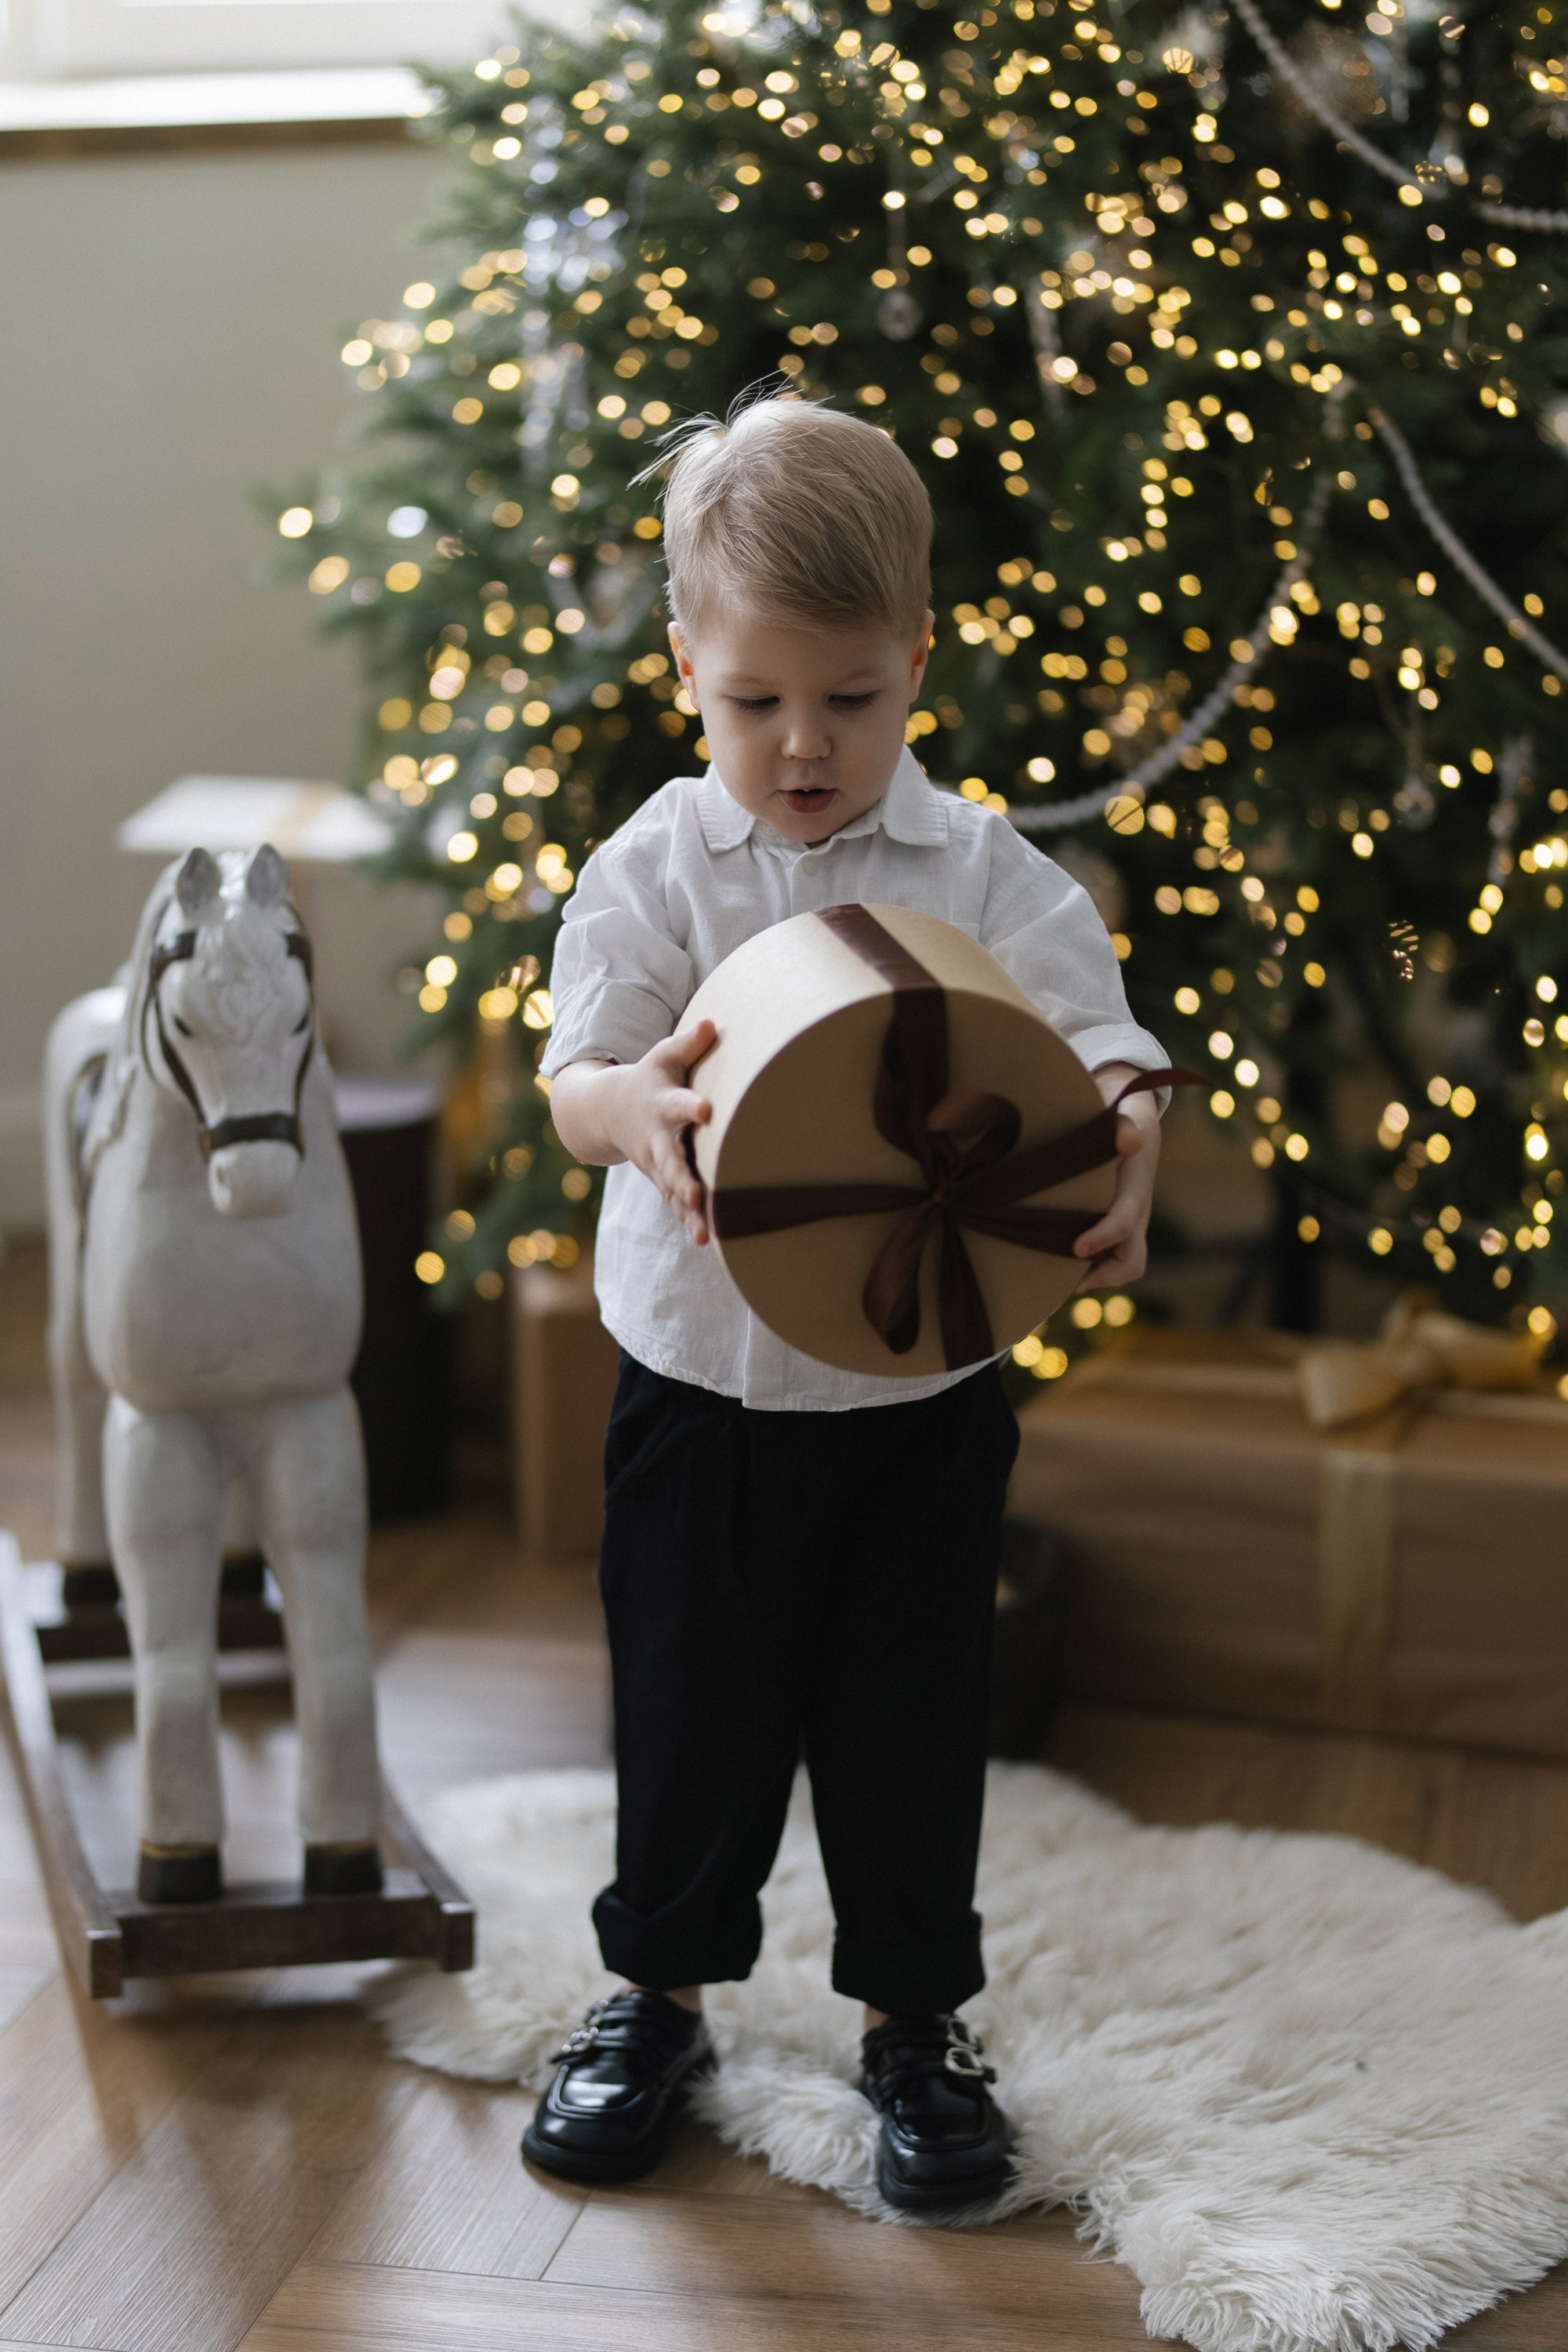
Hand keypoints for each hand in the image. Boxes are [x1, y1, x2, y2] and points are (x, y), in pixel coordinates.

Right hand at [550, 1020, 715, 1244]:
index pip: (677, 1105)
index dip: (690, 1107)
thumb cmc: (649, 1078)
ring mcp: (657, 1164)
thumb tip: (713, 1024)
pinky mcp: (662, 1180)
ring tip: (704, 1234)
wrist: (607, 1110)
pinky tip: (707, 1241)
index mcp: (662, 1106)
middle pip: (670, 1161)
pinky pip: (676, 1204)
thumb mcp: (664, 1056)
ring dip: (686, 1212)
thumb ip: (688, 1043)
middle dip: (682, 1179)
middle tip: (696, 1195)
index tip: (706, 1110)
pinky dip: (688, 1222)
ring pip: (673, 1191)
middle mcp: (658, 1139)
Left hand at [1071, 1064, 1161, 1291]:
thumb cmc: (1120, 1123)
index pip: (1123, 1224)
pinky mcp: (1115, 1232)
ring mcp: (1128, 1228)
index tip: (1076, 1248)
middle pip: (1132, 1263)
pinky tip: (1049, 1258)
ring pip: (1119, 1267)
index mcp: (1135, 1192)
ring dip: (1090, 1275)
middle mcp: (1135, 1216)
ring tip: (1051, 1272)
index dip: (1101, 1239)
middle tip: (1065, 1278)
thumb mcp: (1121, 1119)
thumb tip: (1130, 1142)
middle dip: (1103, 1276)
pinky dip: (1085, 1267)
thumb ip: (1123, 1128)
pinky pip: (1106, 1261)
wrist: (1134, 1126)